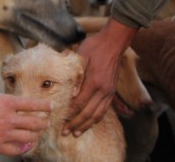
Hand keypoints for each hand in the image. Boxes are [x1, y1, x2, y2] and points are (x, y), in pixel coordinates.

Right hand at [0, 77, 50, 155]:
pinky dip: (23, 148)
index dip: (44, 105)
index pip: (31, 104)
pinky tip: (25, 146)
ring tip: (37, 134)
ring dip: (35, 135)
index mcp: (5, 103)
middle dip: (43, 122)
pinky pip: (16, 150)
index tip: (51, 106)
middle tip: (46, 122)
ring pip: (28, 137)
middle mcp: (9, 119)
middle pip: (34, 122)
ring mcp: (4, 134)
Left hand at [63, 18, 136, 136]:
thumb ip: (75, 75)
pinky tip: (89, 123)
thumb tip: (70, 93)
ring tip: (76, 133)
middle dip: (76, 124)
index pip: (80, 103)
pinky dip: (96, 119)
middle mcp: (103, 90)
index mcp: (94, 81)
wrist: (113, 43)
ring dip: (86, 125)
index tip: (61, 121)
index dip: (70, 114)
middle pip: (88, 113)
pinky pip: (104, 110)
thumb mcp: (80, 57)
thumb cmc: (94, 46)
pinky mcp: (112, 91)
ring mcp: (109, 92)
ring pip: (98, 114)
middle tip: (65, 132)